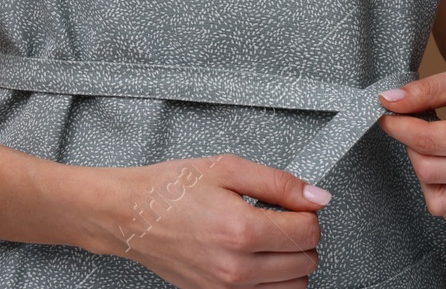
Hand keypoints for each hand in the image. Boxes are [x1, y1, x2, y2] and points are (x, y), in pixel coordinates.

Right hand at [86, 153, 331, 287]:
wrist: (129, 215)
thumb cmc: (168, 190)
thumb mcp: (228, 168)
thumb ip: (279, 183)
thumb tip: (316, 196)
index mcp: (240, 229)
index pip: (307, 231)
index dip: (308, 212)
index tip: (297, 204)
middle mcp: (235, 267)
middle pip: (306, 262)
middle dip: (302, 236)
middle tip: (281, 217)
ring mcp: (226, 288)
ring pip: (293, 287)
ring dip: (291, 262)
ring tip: (268, 238)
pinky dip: (271, 280)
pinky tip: (257, 257)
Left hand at [375, 40, 445, 235]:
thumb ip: (426, 90)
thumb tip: (388, 101)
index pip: (428, 142)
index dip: (397, 125)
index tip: (387, 111)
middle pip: (429, 172)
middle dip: (410, 144)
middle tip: (413, 120)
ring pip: (439, 201)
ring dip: (424, 173)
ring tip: (431, 143)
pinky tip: (444, 171)